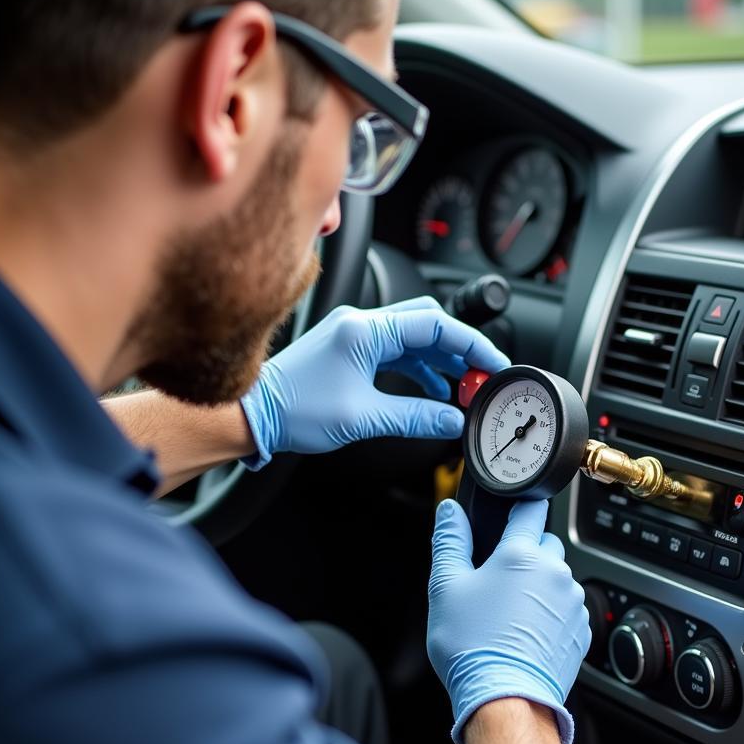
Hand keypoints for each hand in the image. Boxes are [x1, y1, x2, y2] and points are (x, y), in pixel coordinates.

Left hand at [241, 297, 509, 467]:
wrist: (251, 414)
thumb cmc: (294, 411)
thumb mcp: (364, 418)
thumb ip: (415, 417)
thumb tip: (453, 420)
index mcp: (365, 331)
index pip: (435, 325)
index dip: (471, 344)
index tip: (492, 364)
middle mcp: (360, 323)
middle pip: (427, 323)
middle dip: (459, 348)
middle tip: (481, 375)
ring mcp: (353, 333)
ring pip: (412, 337)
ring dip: (440, 359)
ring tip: (462, 386)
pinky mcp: (348, 348)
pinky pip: (394, 349)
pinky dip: (418, 366)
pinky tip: (432, 388)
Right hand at [427, 499, 590, 743]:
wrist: (505, 700)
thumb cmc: (473, 646)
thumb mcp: (446, 587)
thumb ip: (449, 541)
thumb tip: (449, 512)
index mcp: (522, 553)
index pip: (530, 508)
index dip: (517, 506)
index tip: (510, 511)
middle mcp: (555, 572)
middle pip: (543, 544)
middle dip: (522, 554)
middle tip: (495, 579)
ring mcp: (572, 602)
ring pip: (555, 578)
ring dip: (537, 586)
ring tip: (507, 613)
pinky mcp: (581, 630)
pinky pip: (565, 609)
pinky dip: (548, 614)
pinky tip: (523, 632)